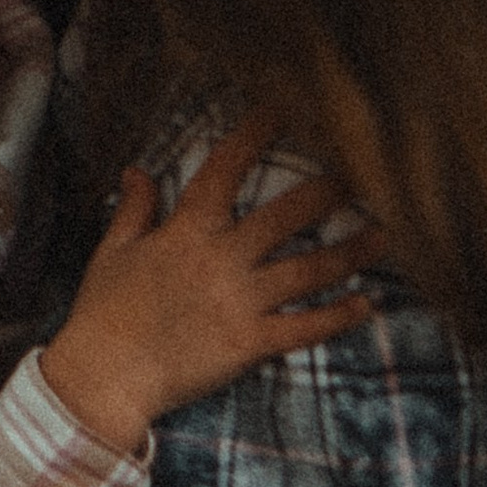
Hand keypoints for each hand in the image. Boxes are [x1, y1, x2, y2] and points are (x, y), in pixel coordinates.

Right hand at [41, 108, 383, 456]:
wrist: (104, 378)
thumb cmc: (101, 315)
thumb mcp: (111, 253)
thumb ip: (133, 210)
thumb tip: (138, 170)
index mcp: (186, 232)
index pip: (225, 170)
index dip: (254, 135)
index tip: (281, 108)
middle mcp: (221, 259)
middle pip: (287, 215)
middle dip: (328, 190)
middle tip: (365, 171)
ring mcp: (240, 302)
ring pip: (309, 270)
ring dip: (351, 251)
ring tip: (385, 234)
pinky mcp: (250, 343)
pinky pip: (305, 328)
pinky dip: (338, 317)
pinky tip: (366, 305)